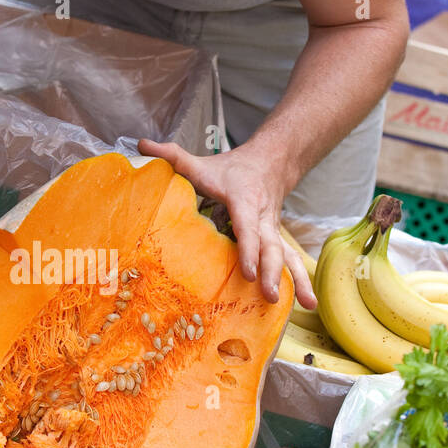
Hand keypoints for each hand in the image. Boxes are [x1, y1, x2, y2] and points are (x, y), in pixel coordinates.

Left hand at [138, 139, 315, 306]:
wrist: (269, 162)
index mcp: (245, 201)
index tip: (249, 273)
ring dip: (296, 280)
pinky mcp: (277, 240)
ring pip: (288, 255)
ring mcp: (274, 231)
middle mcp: (264, 219)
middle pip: (272, 246)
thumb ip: (172, 156)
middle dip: (272, 272)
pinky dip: (300, 281)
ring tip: (306, 305)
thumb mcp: (202, 162)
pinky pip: (290, 261)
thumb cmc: (230, 170)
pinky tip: (307, 303)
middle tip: (269, 296)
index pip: (248, 227)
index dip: (249, 249)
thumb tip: (140, 143)